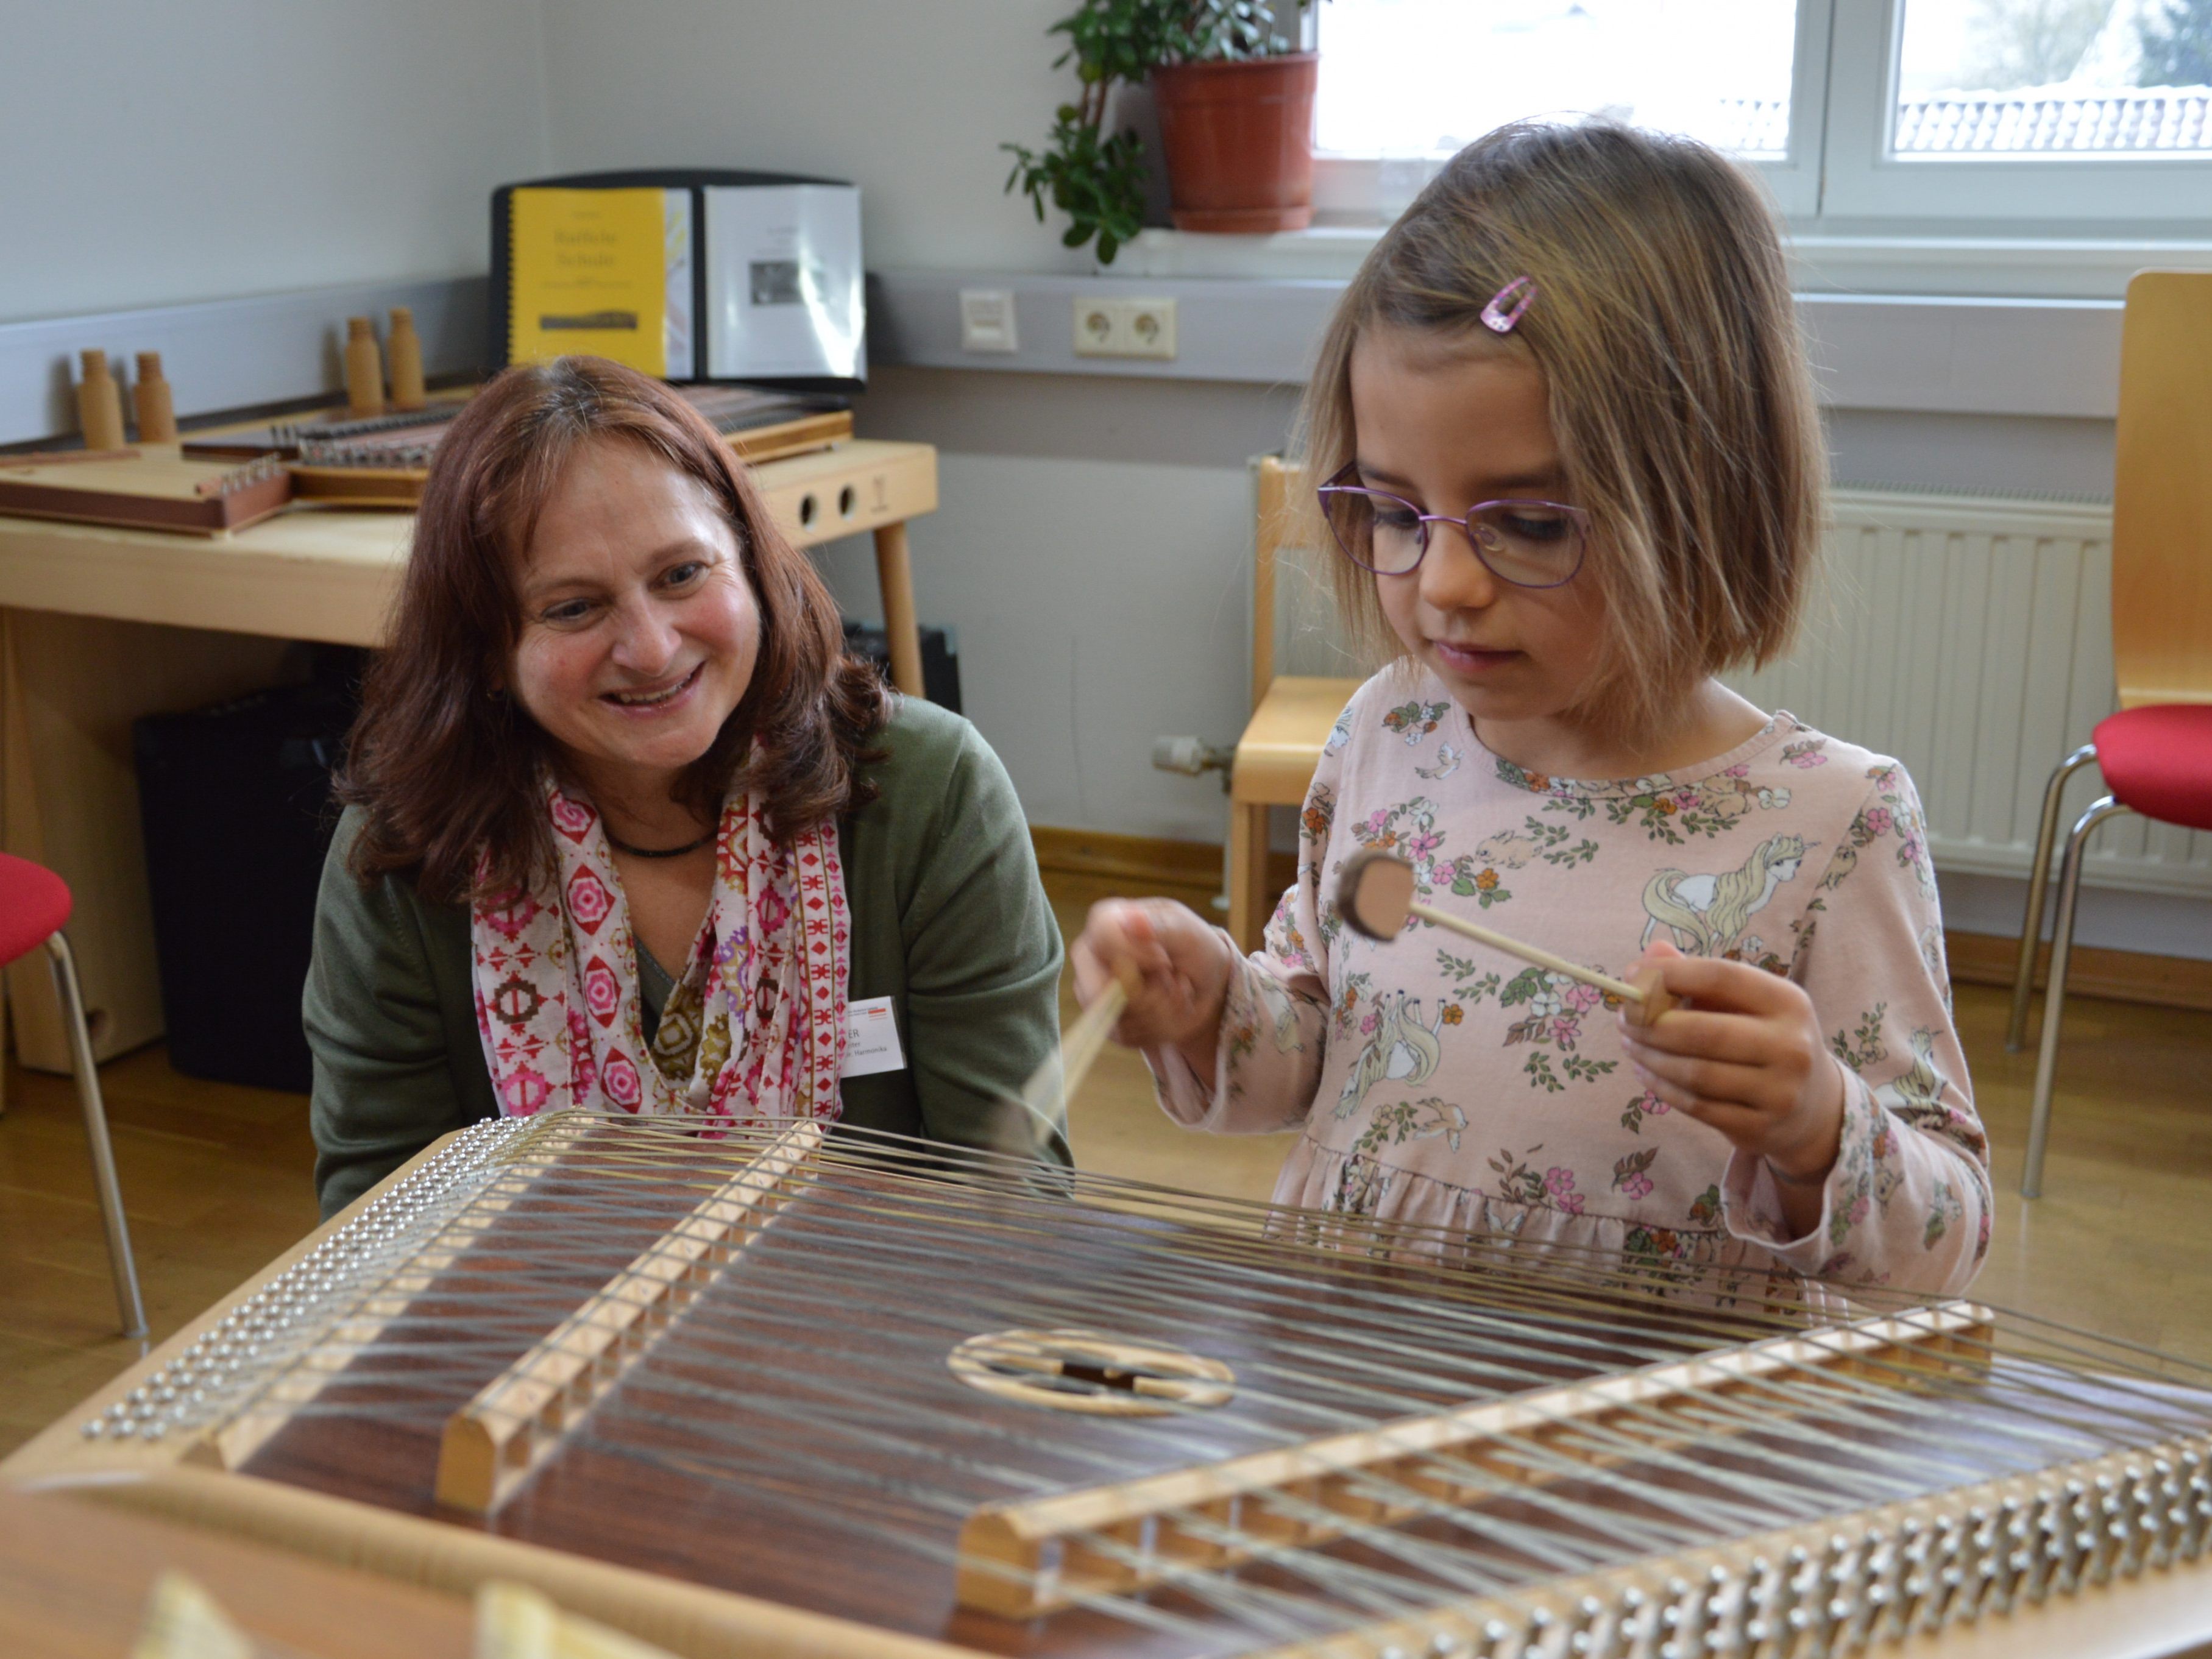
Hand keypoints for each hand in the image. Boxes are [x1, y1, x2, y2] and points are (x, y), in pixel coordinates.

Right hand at [1070, 898, 1233, 1076]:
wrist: (1206, 986)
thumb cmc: (1196, 950)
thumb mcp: (1189, 933)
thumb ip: (1162, 925)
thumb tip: (1131, 919)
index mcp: (1106, 920)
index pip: (1102, 938)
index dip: (1138, 956)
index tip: (1166, 961)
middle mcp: (1091, 955)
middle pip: (1097, 989)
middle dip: (1149, 995)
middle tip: (1173, 982)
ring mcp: (1092, 989)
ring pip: (1115, 1017)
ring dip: (1159, 1013)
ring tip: (1174, 994)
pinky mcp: (1105, 1020)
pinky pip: (1124, 1036)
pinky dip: (1156, 1029)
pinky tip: (1168, 1012)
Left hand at [1616, 941, 1844, 1194]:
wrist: (1812, 1108)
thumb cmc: (1765, 1039)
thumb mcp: (1746, 1002)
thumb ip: (1698, 976)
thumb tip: (1647, 957)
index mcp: (1788, 1002)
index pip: (1722, 977)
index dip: (1671, 974)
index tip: (1633, 975)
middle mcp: (1790, 1046)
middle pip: (1702, 1031)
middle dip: (1650, 1023)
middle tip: (1623, 1018)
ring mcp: (1778, 1092)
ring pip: (1694, 1073)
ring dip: (1649, 1056)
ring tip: (1629, 1043)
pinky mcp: (1758, 1127)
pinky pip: (1695, 1105)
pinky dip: (1660, 1086)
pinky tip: (1645, 1071)